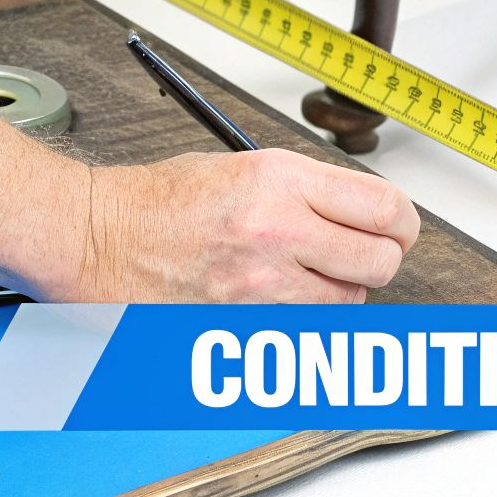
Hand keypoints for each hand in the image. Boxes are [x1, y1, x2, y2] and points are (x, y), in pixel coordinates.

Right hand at [0, 112, 419, 302]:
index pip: (385, 207)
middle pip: (381, 259)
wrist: (92, 235)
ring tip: (310, 274)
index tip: (400, 227)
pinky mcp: (238, 324)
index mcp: (281, 180)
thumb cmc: (155, 200)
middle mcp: (278, 230)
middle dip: (383, 257)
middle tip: (369, 254)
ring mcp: (259, 284)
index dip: (403, 222)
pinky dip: (302, 320)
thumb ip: (306, 189)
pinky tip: (278, 300)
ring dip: (342, 290)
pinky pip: (303, 329)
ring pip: (348, 300)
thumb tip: (359, 210)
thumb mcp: (243, 167)